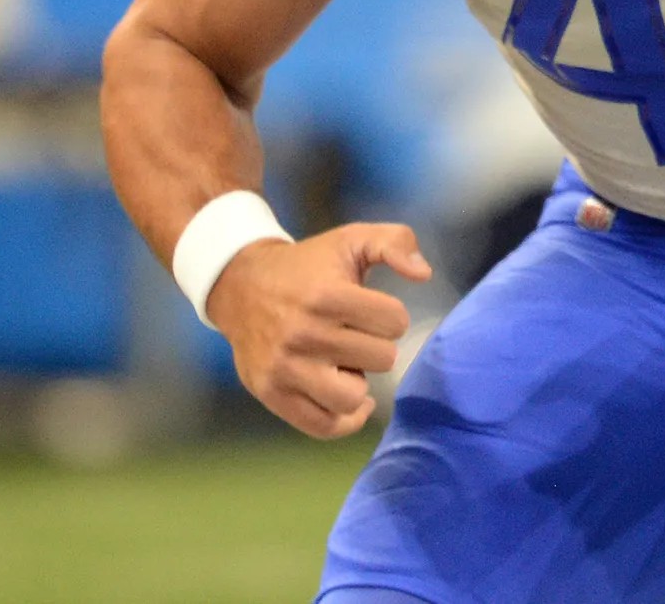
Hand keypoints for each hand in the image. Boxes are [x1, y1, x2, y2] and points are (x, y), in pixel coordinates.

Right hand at [207, 223, 432, 438]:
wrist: (241, 285)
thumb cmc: (307, 265)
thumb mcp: (351, 238)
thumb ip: (395, 241)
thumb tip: (424, 274)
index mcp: (327, 295)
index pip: (395, 322)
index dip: (391, 315)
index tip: (372, 309)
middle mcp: (305, 334)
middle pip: (381, 359)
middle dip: (376, 345)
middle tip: (354, 334)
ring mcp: (286, 368)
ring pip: (352, 397)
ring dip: (358, 382)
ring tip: (345, 364)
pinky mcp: (272, 393)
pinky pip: (323, 426)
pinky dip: (344, 419)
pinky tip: (350, 399)